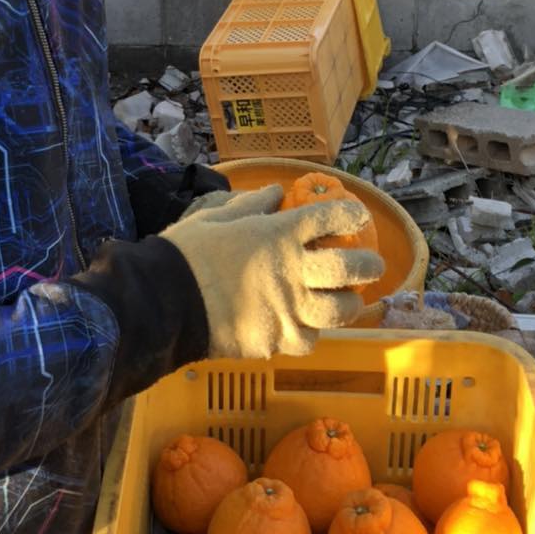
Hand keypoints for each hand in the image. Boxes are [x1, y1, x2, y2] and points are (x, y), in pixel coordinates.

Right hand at [161, 184, 384, 358]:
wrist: (163, 301)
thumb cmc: (187, 253)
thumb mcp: (217, 217)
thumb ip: (252, 205)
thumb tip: (276, 193)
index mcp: (279, 234)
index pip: (331, 218)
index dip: (352, 216)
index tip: (359, 219)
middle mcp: (292, 270)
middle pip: (350, 267)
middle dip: (368, 266)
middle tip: (371, 268)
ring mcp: (287, 308)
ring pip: (339, 311)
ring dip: (348, 306)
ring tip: (347, 303)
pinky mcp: (276, 340)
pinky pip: (308, 339)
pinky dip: (310, 333)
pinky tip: (303, 326)